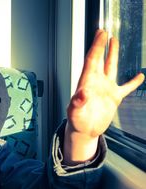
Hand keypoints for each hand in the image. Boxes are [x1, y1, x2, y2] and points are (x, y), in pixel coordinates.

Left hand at [64, 29, 144, 163]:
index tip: (100, 34)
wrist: (85, 131)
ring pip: (111, 68)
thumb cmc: (77, 122)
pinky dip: (133, 82)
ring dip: (113, 55)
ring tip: (115, 41)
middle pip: (100, 60)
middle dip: (102, 46)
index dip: (96, 47)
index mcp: (86, 83)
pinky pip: (126, 87)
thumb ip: (77, 103)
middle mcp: (96, 83)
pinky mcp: (114, 98)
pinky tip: (140, 76)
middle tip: (104, 32)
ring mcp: (106, 89)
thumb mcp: (75, 113)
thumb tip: (82, 93)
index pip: (92, 61)